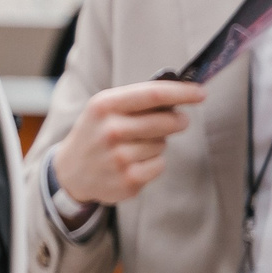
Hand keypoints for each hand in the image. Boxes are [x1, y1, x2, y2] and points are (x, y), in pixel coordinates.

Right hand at [50, 79, 204, 206]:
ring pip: (162, 144)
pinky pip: (159, 165)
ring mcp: (118, 157)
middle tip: (179, 121)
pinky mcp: (127, 180)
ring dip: (158, 144)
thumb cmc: (97, 133)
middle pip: (165, 121)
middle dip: (178, 120)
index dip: (182, 93)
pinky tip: (134, 163)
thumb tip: (181, 95)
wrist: (70, 171)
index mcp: (104, 105)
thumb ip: (138, 100)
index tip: (201, 93)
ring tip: (136, 146)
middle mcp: (109, 130)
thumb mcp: (106, 109)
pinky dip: (153, 163)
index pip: (152, 94)